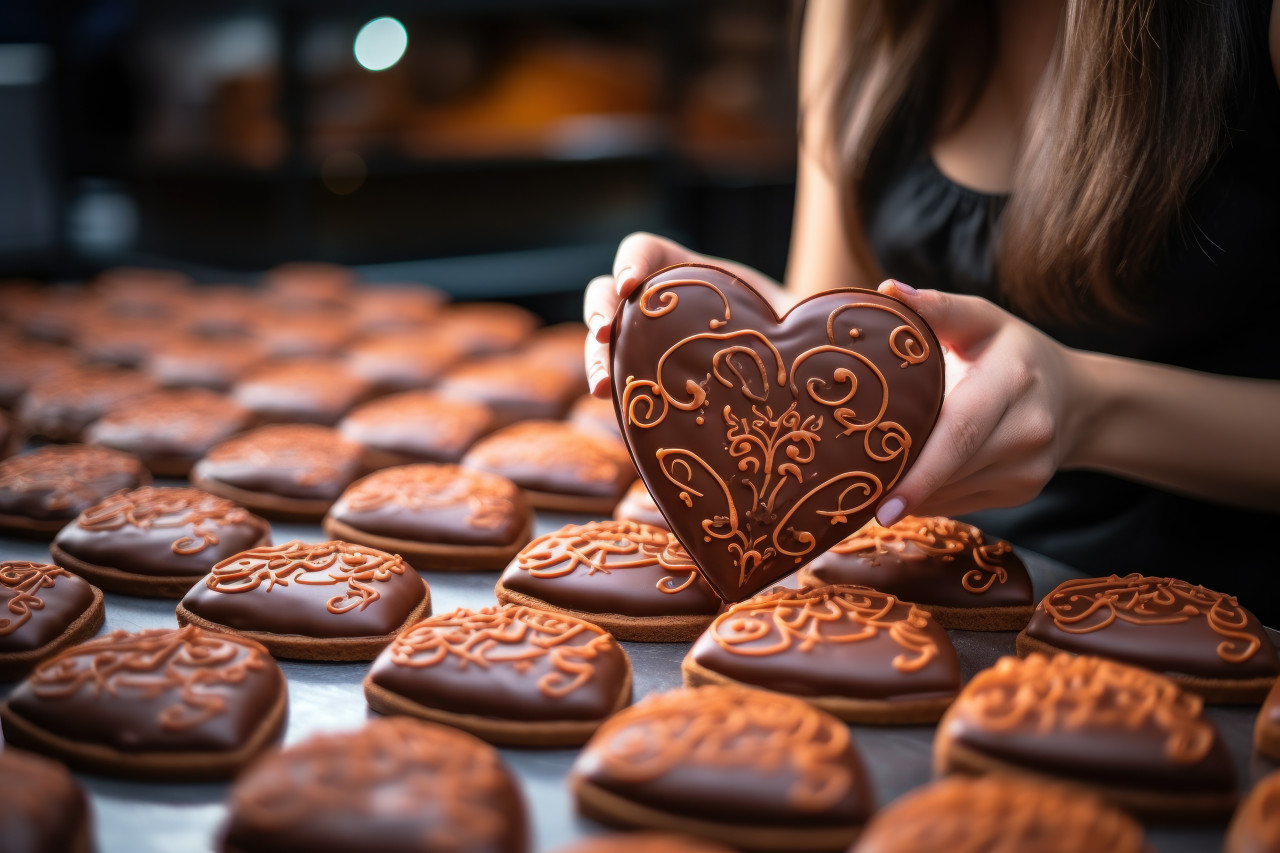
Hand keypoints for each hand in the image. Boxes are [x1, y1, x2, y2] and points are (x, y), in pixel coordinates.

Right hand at [583, 232, 788, 396]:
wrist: (788, 365)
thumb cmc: (790, 329)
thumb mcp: (792, 309)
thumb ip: (802, 304)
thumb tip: (860, 293)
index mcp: (684, 269)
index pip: (642, 249)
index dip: (630, 261)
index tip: (632, 285)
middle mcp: (656, 300)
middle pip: (606, 293)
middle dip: (598, 313)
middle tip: (604, 337)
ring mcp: (644, 338)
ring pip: (603, 337)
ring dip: (596, 358)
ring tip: (603, 388)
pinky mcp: (645, 372)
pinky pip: (619, 375)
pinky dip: (615, 389)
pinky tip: (618, 411)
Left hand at [873, 280, 1085, 525]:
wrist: (1076, 399)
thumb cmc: (1012, 352)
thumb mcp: (982, 320)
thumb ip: (939, 308)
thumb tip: (887, 291)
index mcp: (1011, 380)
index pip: (961, 432)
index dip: (921, 471)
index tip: (882, 502)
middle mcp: (1027, 429)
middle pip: (953, 468)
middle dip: (903, 487)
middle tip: (857, 503)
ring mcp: (1029, 468)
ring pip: (954, 493)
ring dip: (913, 495)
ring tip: (872, 488)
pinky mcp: (1022, 492)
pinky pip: (963, 503)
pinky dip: (931, 498)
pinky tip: (909, 489)